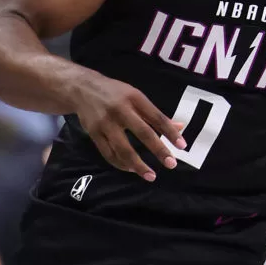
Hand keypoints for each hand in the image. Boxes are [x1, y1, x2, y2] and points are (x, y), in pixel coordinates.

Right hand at [71, 72, 185, 180]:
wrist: (82, 89)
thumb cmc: (116, 93)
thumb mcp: (136, 97)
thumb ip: (156, 114)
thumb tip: (180, 127)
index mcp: (135, 98)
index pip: (157, 117)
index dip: (170, 132)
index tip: (183, 146)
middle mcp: (121, 110)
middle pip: (143, 132)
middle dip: (158, 150)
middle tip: (171, 164)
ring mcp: (106, 123)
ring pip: (123, 148)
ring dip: (138, 164)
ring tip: (151, 175)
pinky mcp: (93, 133)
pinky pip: (108, 153)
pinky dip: (121, 164)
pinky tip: (131, 169)